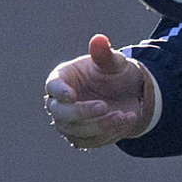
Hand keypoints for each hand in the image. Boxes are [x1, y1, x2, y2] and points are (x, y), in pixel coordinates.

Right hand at [45, 35, 160, 147]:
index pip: (53, 87)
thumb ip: (104, 55)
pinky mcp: (83, 138)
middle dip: (82, 112)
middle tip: (104, 106)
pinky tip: (126, 120)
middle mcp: (61, 103)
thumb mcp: (113, 63)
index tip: (72, 96)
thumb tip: (99, 40)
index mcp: (63, 79)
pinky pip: (91, 141)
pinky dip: (109, 134)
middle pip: (60, 113)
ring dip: (100, 125)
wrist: (128, 96)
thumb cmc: (114, 74)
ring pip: (76, 131)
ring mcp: (70, 123)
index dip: (60, 92)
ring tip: (122, 115)